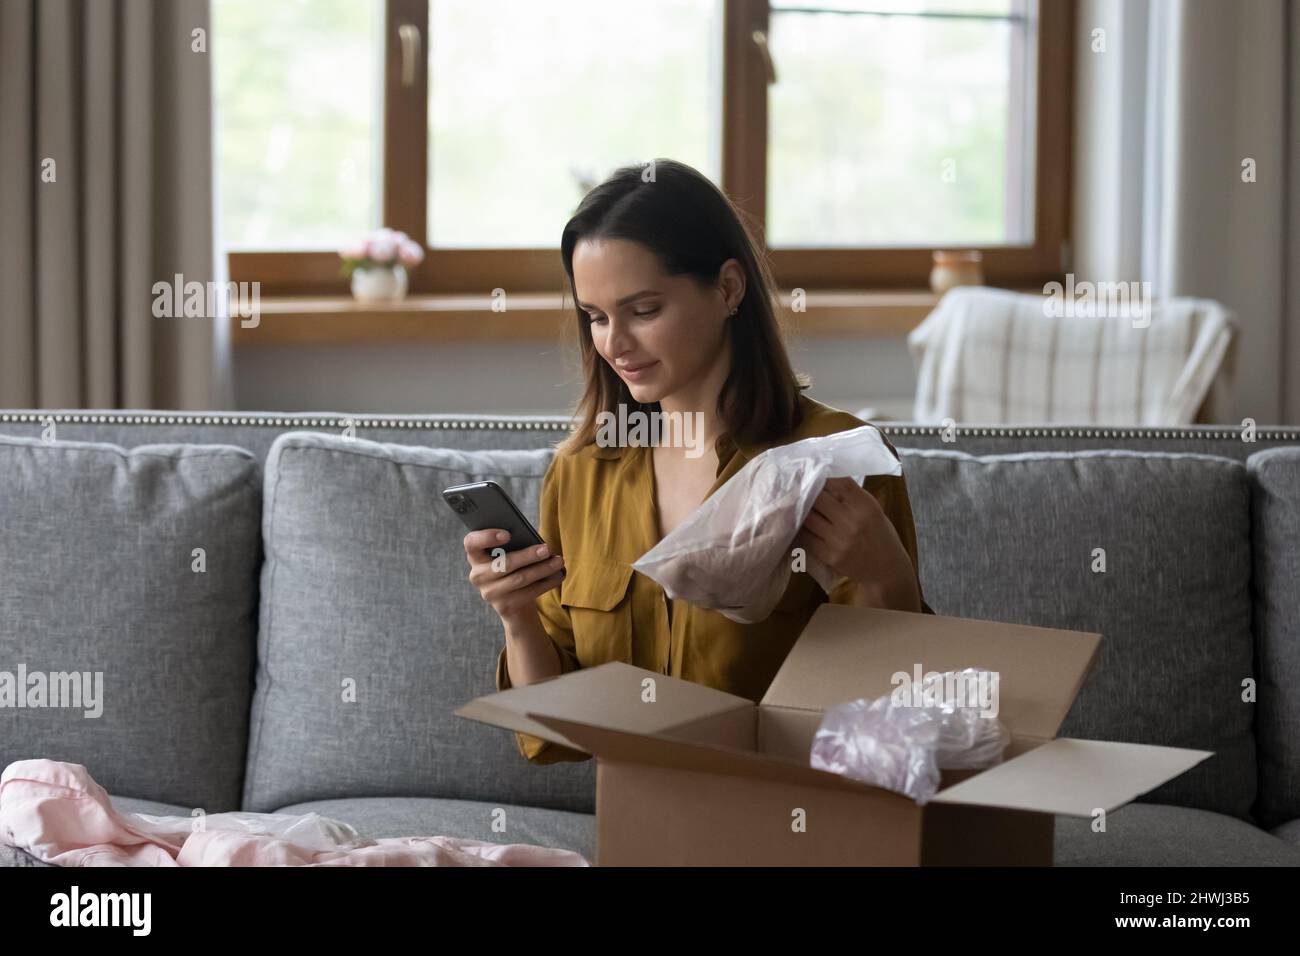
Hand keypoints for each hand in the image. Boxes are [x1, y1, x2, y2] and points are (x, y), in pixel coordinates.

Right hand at [463, 529, 564, 625]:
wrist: (513, 602)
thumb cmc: (513, 567)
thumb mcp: (508, 554)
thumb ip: (513, 544)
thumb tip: (534, 540)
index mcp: (475, 556)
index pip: (471, 543)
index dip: (487, 537)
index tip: (508, 534)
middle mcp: (478, 576)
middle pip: (504, 564)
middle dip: (528, 556)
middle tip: (547, 548)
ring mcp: (490, 593)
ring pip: (519, 579)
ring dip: (542, 569)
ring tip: (558, 561)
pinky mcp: (504, 606)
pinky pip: (529, 593)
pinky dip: (546, 583)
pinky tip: (558, 575)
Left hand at [791, 476, 918, 607]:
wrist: (886, 569)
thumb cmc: (879, 534)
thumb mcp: (873, 510)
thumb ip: (851, 496)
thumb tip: (823, 479)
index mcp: (866, 505)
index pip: (839, 482)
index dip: (823, 476)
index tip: (814, 473)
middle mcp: (852, 521)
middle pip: (818, 498)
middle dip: (807, 492)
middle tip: (797, 488)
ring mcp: (839, 540)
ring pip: (808, 517)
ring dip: (800, 510)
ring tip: (794, 505)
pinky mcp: (829, 556)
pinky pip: (806, 537)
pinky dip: (800, 529)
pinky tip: (798, 524)